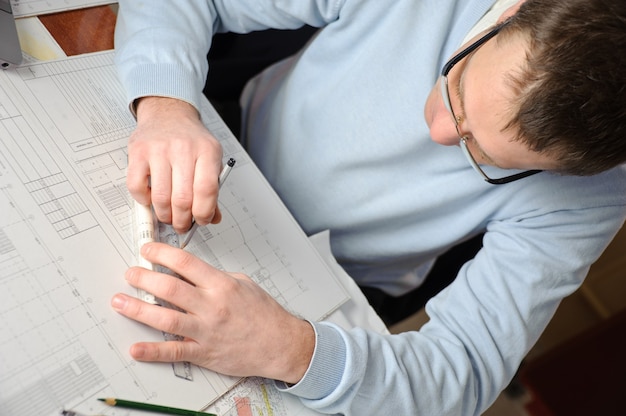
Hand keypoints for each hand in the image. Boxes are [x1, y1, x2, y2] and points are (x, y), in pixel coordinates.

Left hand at [111, 242, 314, 383]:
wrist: (280, 344)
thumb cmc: (265, 315)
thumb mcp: (244, 285)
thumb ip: (217, 278)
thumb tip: (193, 272)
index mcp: (221, 285)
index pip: (185, 263)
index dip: (162, 254)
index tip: (148, 250)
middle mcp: (211, 306)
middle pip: (169, 288)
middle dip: (144, 278)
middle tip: (130, 273)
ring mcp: (206, 330)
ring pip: (166, 318)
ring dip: (138, 309)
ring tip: (120, 302)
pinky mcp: (204, 352)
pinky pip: (174, 351)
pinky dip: (153, 351)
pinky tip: (136, 348)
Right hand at [127, 97, 222, 232]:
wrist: (168, 113)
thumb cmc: (190, 139)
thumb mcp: (209, 158)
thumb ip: (212, 189)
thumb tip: (212, 217)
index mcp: (207, 151)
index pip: (207, 190)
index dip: (204, 212)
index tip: (201, 221)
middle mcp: (183, 148)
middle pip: (183, 198)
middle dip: (182, 220)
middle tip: (181, 224)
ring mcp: (158, 149)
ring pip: (160, 197)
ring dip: (164, 215)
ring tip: (168, 216)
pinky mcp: (138, 152)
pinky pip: (137, 188)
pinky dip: (145, 201)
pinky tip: (151, 198)